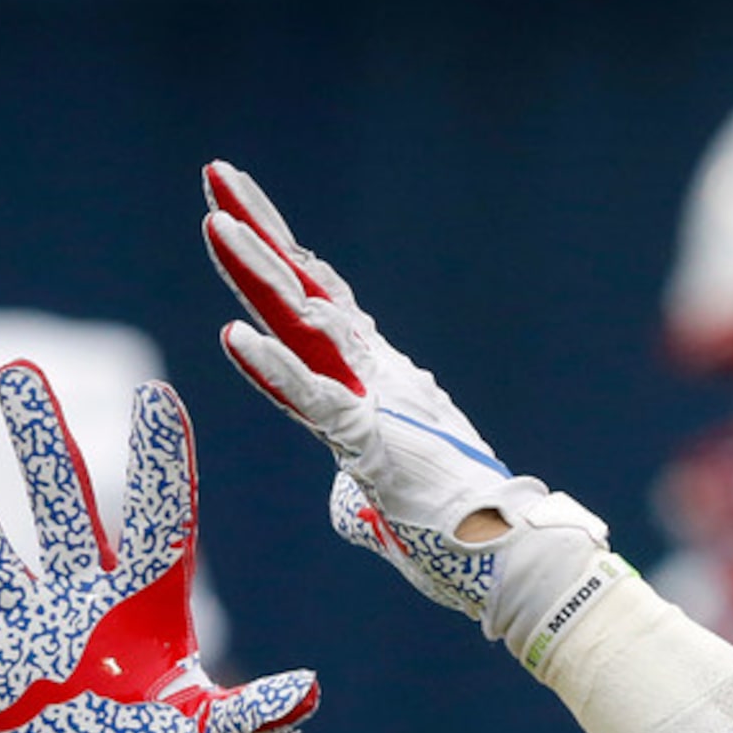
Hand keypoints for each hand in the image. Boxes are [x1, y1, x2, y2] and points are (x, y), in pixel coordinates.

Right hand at [0, 362, 317, 732]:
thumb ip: (255, 722)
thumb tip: (306, 692)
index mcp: (152, 618)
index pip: (161, 525)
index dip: (160, 465)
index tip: (157, 399)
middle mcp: (86, 614)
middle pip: (63, 511)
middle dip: (39, 444)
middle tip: (18, 372)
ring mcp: (29, 643)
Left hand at [202, 162, 630, 673]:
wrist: (516, 561)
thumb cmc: (463, 538)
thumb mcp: (391, 509)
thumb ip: (360, 494)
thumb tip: (346, 502)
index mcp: (377, 387)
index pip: (319, 310)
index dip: (281, 260)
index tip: (242, 213)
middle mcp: (377, 378)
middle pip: (305, 291)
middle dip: (259, 231)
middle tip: (217, 171)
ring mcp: (376, 403)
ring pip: (307, 326)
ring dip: (258, 275)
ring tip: (217, 224)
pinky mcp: (373, 444)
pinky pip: (315, 403)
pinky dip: (274, 371)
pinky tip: (234, 337)